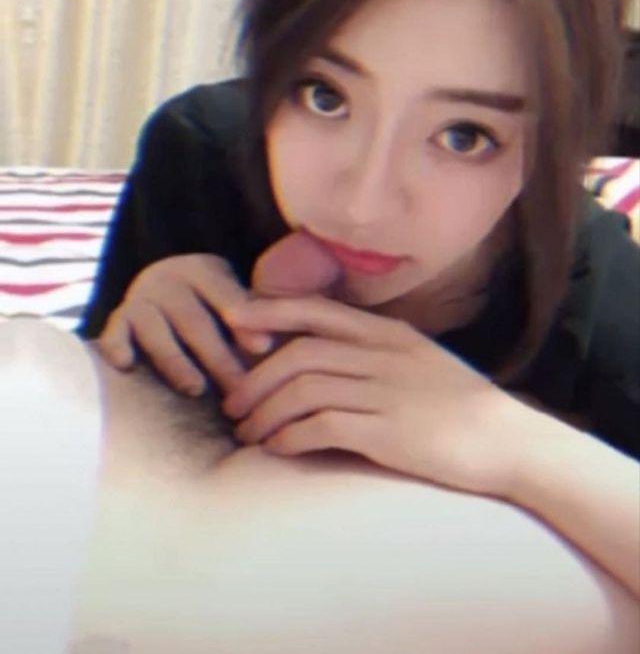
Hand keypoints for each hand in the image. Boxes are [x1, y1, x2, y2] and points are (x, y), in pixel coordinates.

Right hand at [96, 231, 342, 396]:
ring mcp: (142, 299)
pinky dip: (117, 346)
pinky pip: (114, 332)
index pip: (227, 294)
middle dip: (217, 355)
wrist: (162, 287)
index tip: (266, 349)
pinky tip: (128, 366)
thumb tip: (322, 340)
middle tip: (240, 390)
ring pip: (156, 330)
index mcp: (206, 270)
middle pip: (194, 319)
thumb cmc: (216, 307)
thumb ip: (270, 315)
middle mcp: (171, 280)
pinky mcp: (119, 320)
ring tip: (196, 389)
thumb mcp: (239, 301)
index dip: (246, 321)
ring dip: (175, 360)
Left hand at [223, 294, 526, 497]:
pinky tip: (278, 448)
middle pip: (298, 354)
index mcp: (387, 334)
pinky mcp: (389, 433)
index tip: (234, 320)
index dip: (269, 311)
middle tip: (233, 403)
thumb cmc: (459, 403)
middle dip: (255, 378)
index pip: (316, 311)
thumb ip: (374, 351)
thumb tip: (323, 355)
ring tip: (248, 433)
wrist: (509, 441)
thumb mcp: (418, 359)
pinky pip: (323, 427)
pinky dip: (290, 436)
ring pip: (303, 390)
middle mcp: (382, 356)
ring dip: (265, 412)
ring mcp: (386, 393)